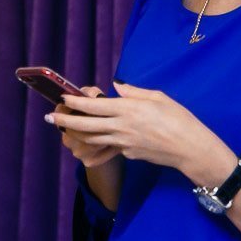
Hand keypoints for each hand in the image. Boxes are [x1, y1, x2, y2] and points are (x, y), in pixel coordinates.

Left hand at [48, 82, 234, 186]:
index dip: (75, 102)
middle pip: (85, 126)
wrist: (190, 148)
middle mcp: (122, 127)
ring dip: (75, 134)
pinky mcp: (128, 154)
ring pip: (92, 139)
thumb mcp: (158, 97)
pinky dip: (95, 144)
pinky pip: (107, 148)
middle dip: (65, 121)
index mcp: (128, 109)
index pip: (93, 106)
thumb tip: (117, 86)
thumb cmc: (179, 118)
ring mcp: (123, 143)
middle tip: (50, 118)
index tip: (63, 97)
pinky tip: (89, 140)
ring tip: (64, 128)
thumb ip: (133, 92)